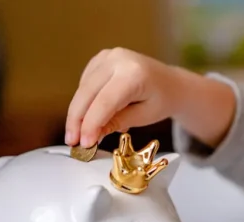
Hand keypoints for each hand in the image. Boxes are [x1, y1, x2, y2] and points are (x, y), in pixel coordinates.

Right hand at [65, 47, 235, 148]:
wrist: (171, 83)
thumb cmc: (161, 101)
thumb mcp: (144, 117)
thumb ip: (116, 123)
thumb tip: (90, 135)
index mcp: (135, 74)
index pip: (105, 102)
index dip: (91, 124)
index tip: (83, 143)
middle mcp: (119, 59)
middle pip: (88, 92)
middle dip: (77, 119)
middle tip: (72, 142)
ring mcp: (109, 55)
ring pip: (83, 87)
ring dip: (77, 112)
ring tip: (77, 134)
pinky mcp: (102, 57)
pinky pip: (86, 81)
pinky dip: (84, 99)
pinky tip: (88, 114)